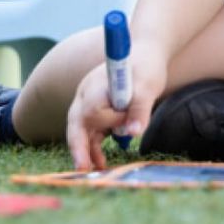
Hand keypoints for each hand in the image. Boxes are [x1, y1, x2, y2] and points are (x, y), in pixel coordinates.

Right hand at [65, 50, 166, 170]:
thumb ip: (140, 109)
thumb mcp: (148, 86)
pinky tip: (101, 160)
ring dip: (88, 151)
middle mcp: (86, 95)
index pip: (93, 112)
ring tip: (98, 171)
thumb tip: (134, 133)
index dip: (111, 121)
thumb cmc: (146, 66)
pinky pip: (91, 131)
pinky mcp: (96, 110)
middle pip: (76, 124)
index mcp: (94, 86)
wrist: (145, 52)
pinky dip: (94, 145)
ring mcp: (88, 103)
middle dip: (78, 147)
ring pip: (82, 130)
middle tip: (83, 169)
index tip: (131, 119)